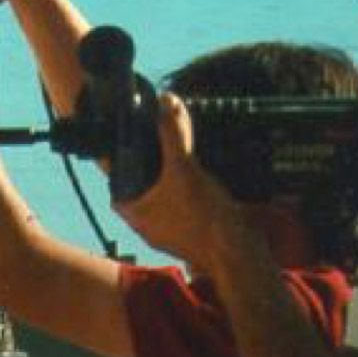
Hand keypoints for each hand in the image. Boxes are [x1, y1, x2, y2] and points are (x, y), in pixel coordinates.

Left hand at [115, 93, 247, 269]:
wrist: (240, 255)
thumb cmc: (205, 216)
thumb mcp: (185, 168)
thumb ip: (173, 134)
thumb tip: (166, 101)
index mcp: (136, 214)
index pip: (117, 184)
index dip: (122, 164)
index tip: (132, 145)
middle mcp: (147, 228)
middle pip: (140, 190)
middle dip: (149, 170)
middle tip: (160, 147)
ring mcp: (169, 235)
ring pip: (162, 202)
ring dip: (169, 183)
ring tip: (179, 160)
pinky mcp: (191, 238)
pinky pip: (182, 212)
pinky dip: (187, 197)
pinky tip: (200, 181)